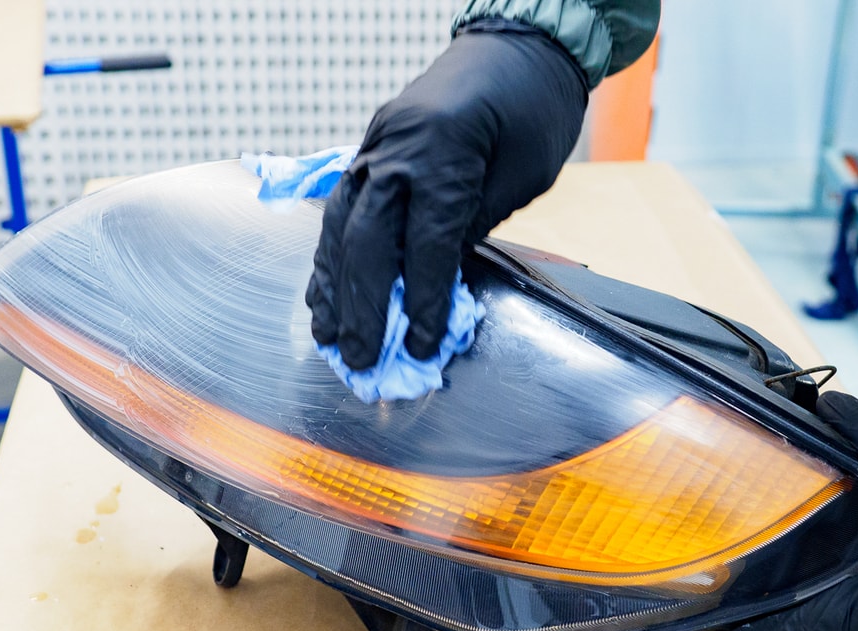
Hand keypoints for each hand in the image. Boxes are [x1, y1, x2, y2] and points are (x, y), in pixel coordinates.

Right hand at [306, 23, 586, 369]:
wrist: (519, 44)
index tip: (423, 346)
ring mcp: (377, 145)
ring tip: (328, 336)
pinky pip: (341, 206)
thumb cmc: (534, 108)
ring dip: (332, 286)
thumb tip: (436, 284)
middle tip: (362, 358)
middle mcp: (397, 148)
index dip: (423, 301)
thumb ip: (473, 227)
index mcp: (443, 152)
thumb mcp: (520, 175)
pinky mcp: (371, 148)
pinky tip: (324, 288)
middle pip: (367, 241)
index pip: (425, 245)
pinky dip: (330, 252)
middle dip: (363, 307)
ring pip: (341, 225)